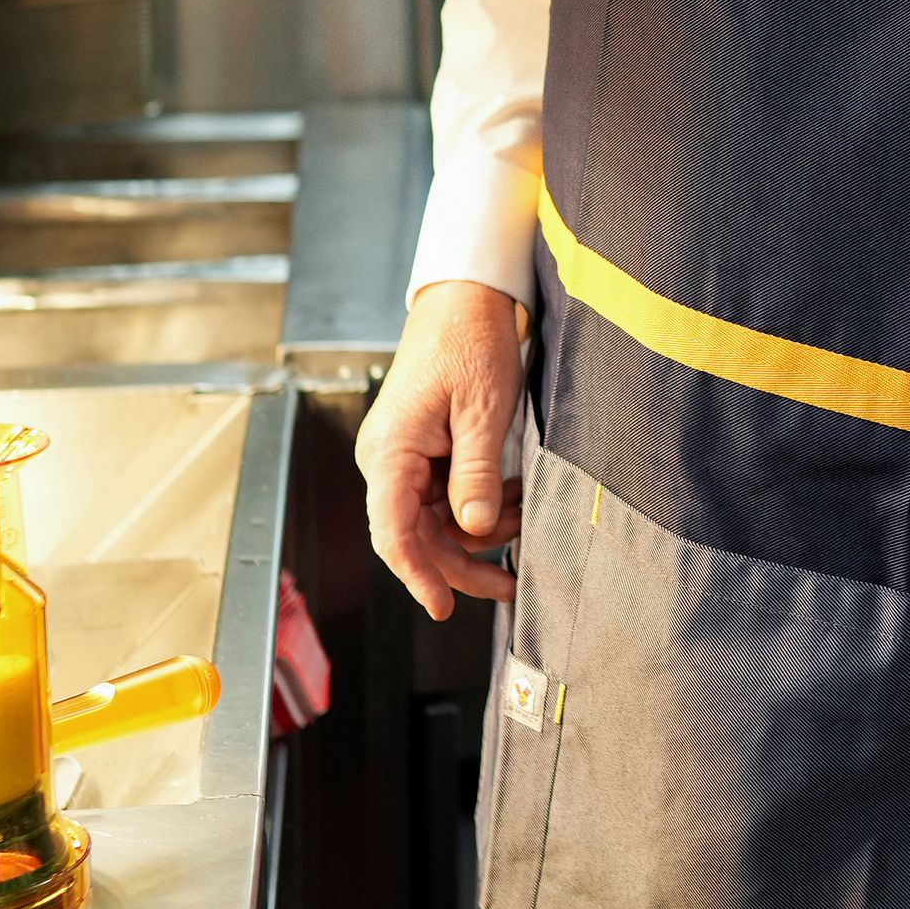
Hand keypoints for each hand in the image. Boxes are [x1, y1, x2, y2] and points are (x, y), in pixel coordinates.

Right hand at [357, 279, 527, 620]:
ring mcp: (403, 457)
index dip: (417, 576)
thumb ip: (476, 473)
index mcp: (389, 452)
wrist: (465, 300)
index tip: (442, 607)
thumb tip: (473, 530)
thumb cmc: (468, 342)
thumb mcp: (482, 410)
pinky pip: (445, 496)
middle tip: (508, 586)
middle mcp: (386, 460)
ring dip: (478, 530)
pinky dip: (480, 504)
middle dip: (461, 564)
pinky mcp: (422, 452)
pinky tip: (513, 500)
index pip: (393, 532)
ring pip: (434, 521)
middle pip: (415, 536)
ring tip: (523, 522)